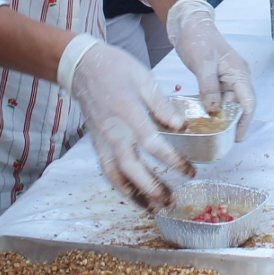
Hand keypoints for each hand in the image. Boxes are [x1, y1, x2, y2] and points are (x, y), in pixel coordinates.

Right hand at [65, 39, 192, 207]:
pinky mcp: (97, 143)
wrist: (83, 67)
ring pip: (116, 175)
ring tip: (154, 207)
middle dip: (152, 187)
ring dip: (134, 194)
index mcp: (127, 112)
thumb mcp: (144, 79)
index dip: (171, 160)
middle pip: (131, 167)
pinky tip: (133, 195)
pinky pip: (107, 170)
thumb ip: (162, 105)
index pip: (151, 144)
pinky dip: (120, 186)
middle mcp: (112, 131)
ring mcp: (102, 140)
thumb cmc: (116, 69)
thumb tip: (181, 128)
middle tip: (172, 200)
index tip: (190, 171)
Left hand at [168, 0, 256, 138]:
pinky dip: (214, 108)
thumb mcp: (203, 64)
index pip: (248, 101)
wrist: (189, 24)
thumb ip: (209, 88)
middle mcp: (237, 76)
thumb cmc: (198, 38)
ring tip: (215, 132)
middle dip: (234, 122)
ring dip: (223, 116)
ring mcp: (227, 77)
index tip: (238, 136)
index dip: (245, 120)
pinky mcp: (217, 78)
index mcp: (239, 71)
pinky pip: (219, 97)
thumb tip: (215, 111)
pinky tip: (207, 117)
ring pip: (229, 102)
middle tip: (223, 139)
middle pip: (239, 104)